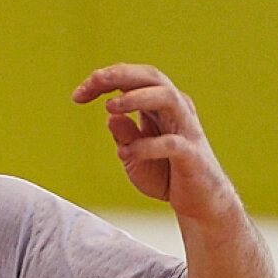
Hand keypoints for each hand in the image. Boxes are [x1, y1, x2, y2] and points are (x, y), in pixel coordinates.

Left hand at [73, 63, 232, 221]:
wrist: (199, 203)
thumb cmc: (166, 174)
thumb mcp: (133, 156)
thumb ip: (123, 136)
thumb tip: (111, 116)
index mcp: (159, 105)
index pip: (132, 80)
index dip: (104, 81)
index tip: (78, 95)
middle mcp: (176, 109)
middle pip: (152, 77)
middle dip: (121, 75)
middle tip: (94, 81)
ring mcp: (187, 129)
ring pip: (167, 98)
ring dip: (137, 98)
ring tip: (110, 106)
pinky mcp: (192, 155)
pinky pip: (171, 144)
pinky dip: (146, 146)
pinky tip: (125, 154)